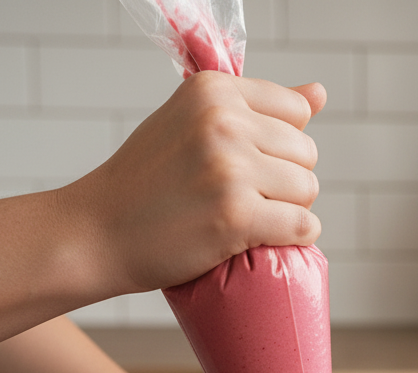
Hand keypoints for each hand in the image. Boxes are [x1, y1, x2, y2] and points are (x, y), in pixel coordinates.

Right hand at [65, 72, 326, 297]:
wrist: (96, 231)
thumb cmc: (148, 180)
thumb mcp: (192, 122)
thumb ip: (254, 107)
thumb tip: (321, 94)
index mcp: (213, 90)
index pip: (296, 113)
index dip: (279, 145)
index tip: (244, 163)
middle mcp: (223, 121)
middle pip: (306, 153)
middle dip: (285, 180)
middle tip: (243, 197)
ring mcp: (230, 168)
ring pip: (308, 190)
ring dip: (288, 210)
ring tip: (247, 216)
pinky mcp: (236, 215)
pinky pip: (304, 225)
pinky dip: (294, 238)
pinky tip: (262, 238)